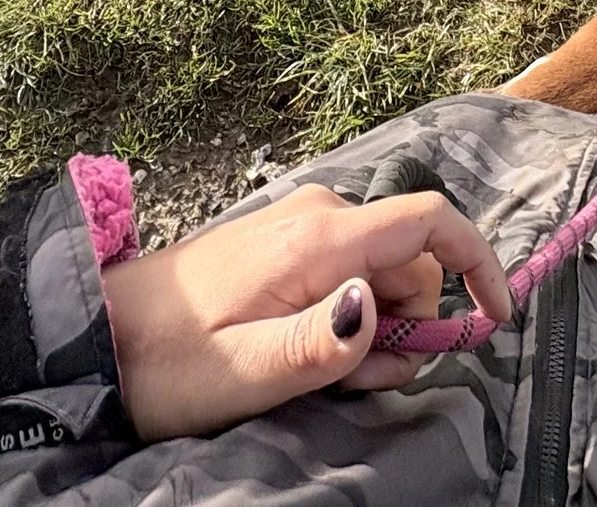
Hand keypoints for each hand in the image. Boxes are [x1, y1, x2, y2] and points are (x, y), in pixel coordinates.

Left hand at [97, 182, 512, 441]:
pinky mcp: (287, 245)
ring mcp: (301, 226)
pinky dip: (347, 319)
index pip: (430, 222)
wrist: (101, 333)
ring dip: (374, 330)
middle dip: (406, 326)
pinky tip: (304, 353)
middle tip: (352, 380)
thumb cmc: (168, 360)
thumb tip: (378, 308)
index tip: (495, 320)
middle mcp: (318, 215)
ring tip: (315, 372)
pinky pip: (350, 276)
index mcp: (317, 239)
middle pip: (412, 264)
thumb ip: (320, 343)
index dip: (479, 264)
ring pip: (383, 275)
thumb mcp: (246, 370)